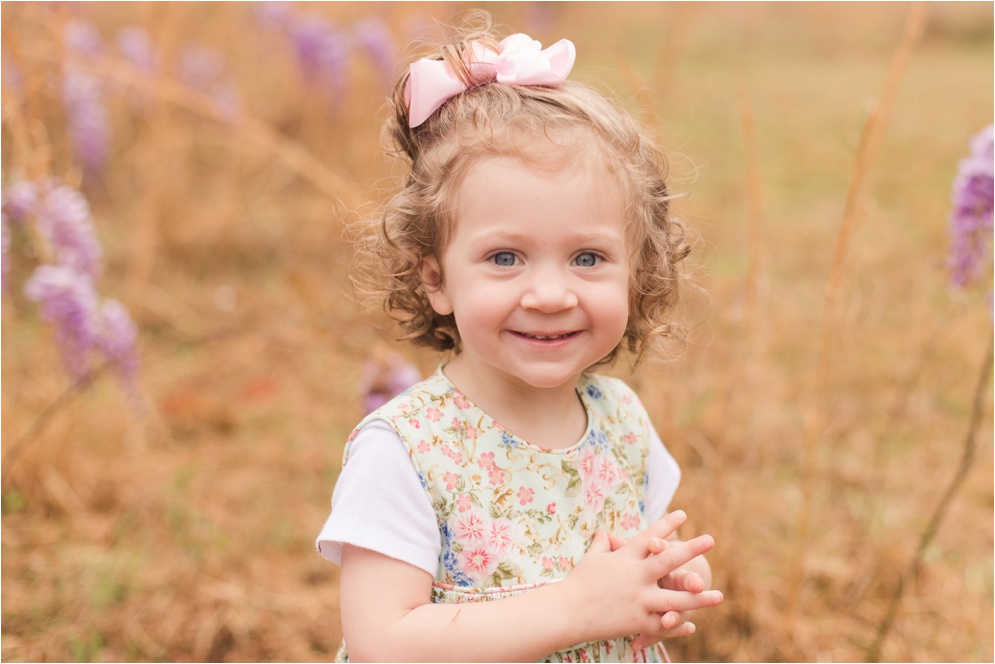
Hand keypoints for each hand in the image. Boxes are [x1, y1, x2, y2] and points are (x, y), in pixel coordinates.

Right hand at [562, 511, 722, 645]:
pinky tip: (690, 627)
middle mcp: (636, 576)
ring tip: (719, 595)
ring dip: (699, 598)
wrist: (567, 611)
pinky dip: (676, 626)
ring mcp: (639, 600)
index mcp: (626, 558)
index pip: (649, 536)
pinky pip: (662, 625)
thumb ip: (602, 545)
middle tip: (710, 540)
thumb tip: (603, 532)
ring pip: (675, 599)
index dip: (666, 525)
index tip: (683, 514)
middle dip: (691, 550)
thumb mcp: (591, 559)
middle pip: (668, 561)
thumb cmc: (578, 583)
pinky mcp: (637, 621)